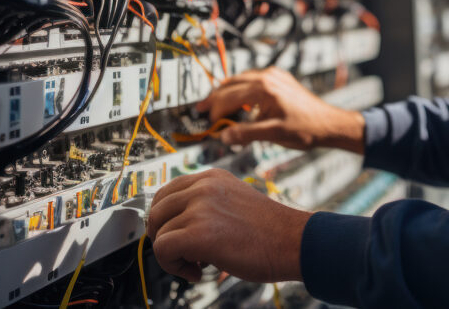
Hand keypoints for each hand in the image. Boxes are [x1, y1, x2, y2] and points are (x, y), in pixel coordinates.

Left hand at [145, 169, 309, 282]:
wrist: (293, 242)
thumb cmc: (270, 231)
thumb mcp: (234, 202)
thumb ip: (207, 204)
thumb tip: (177, 223)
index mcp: (211, 177)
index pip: (166, 193)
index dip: (165, 220)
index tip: (176, 236)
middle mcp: (203, 187)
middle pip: (155, 211)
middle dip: (163, 237)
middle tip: (184, 253)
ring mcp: (200, 207)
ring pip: (158, 232)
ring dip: (172, 255)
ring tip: (197, 263)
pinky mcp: (198, 232)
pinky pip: (162, 249)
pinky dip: (173, 266)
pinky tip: (197, 271)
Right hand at [197, 67, 364, 151]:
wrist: (329, 123)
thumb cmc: (305, 129)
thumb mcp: (273, 134)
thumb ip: (246, 134)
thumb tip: (223, 136)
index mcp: (264, 88)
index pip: (229, 97)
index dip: (215, 111)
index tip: (207, 124)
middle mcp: (268, 76)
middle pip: (231, 84)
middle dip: (215, 98)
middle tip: (201, 109)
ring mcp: (274, 75)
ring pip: (241, 80)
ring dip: (227, 92)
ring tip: (215, 106)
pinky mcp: (280, 79)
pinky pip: (253, 80)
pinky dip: (241, 90)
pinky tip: (238, 101)